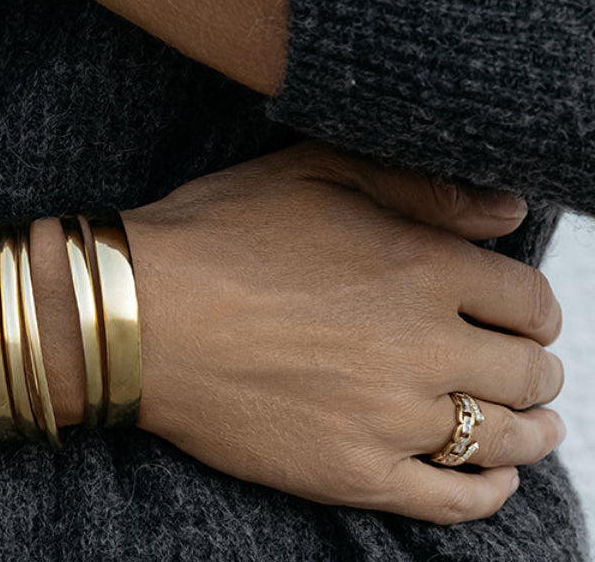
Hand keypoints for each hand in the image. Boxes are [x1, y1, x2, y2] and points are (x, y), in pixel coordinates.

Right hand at [121, 141, 564, 523]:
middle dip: (534, 366)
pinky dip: (488, 492)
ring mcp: (390, 418)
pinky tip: (492, 479)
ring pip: (502, 439)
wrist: (139, 313)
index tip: (521, 313)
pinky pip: (452, 501)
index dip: (533, 307)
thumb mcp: (311, 173)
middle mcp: (422, 347)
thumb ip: (416, 187)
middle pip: (525, 372)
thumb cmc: (218, 231)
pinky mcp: (354, 472)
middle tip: (526, 365)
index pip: (527, 300)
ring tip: (532, 424)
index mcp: (420, 268)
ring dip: (531, 431)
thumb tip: (508, 212)